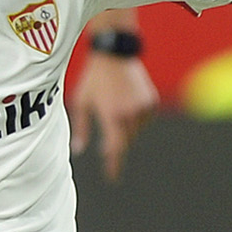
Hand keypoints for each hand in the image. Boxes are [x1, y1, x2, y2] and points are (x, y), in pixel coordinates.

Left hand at [69, 51, 158, 180]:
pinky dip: (136, 117)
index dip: (114, 165)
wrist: (115, 53)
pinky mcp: (152, 102)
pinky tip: (127, 100)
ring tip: (116, 104)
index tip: (112, 178)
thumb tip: (79, 150)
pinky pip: (145, 120)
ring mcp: (144, 108)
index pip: (114, 149)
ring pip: (136, 131)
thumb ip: (81, 128)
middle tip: (108, 121)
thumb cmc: (93, 78)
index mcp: (112, 116)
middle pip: (125, 141)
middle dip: (116, 139)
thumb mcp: (81, 102)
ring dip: (126, 127)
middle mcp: (130, 114)